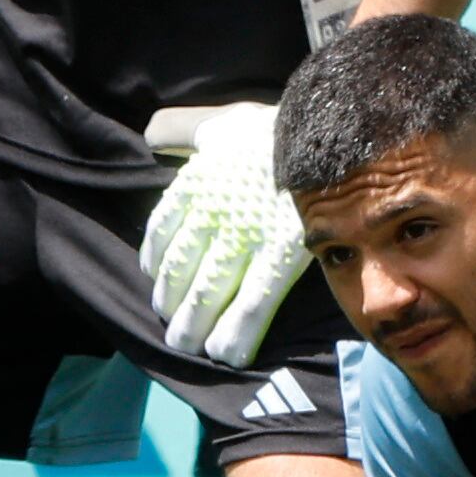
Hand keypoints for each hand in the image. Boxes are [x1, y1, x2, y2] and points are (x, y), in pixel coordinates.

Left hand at [138, 102, 310, 368]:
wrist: (324, 127)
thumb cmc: (272, 126)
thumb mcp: (221, 121)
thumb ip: (184, 127)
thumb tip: (151, 133)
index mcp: (196, 183)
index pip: (163, 230)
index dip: (156, 260)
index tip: (154, 278)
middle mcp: (213, 212)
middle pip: (183, 268)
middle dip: (174, 304)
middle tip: (172, 329)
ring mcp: (246, 235)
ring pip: (210, 290)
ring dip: (196, 324)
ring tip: (190, 347)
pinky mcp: (281, 253)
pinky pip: (254, 301)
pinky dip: (239, 331)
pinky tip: (229, 354)